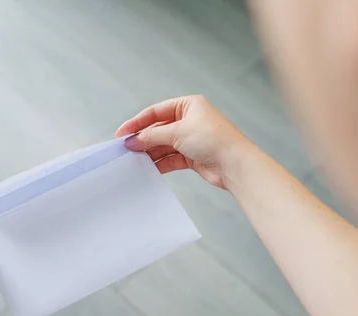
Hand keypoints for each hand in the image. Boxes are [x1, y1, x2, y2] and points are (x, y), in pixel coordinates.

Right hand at [115, 95, 252, 189]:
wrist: (235, 164)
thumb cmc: (213, 140)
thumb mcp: (178, 132)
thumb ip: (152, 136)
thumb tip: (133, 140)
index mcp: (188, 105)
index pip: (155, 111)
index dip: (137, 122)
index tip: (122, 133)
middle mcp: (189, 120)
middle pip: (158, 129)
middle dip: (143, 139)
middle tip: (125, 149)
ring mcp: (190, 139)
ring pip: (163, 145)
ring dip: (149, 153)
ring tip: (134, 160)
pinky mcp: (192, 156)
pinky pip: (170, 158)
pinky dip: (159, 163)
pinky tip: (148, 168)